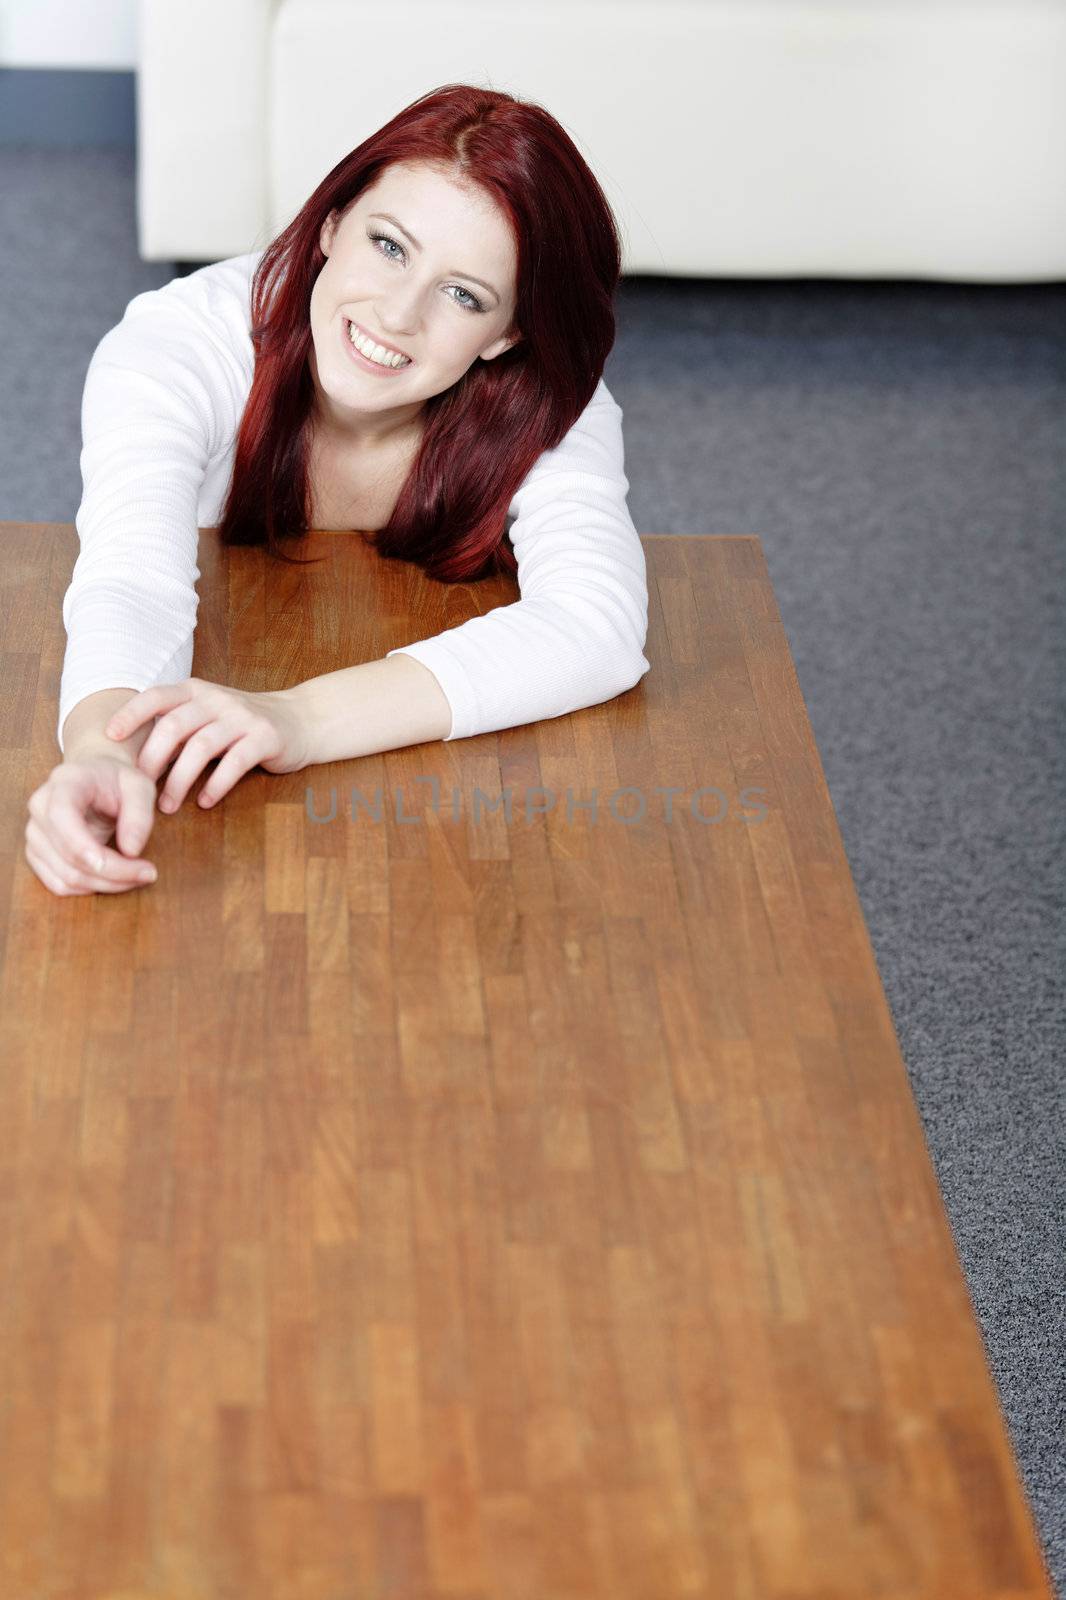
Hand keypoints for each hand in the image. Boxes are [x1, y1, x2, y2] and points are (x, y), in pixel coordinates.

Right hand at [24, 755, 158, 895]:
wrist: (94, 778)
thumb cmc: (117, 780)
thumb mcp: (139, 785)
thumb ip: (139, 813)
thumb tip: (131, 850)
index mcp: (64, 784)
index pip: (62, 818)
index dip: (89, 847)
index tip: (130, 861)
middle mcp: (40, 809)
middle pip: (70, 857)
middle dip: (114, 873)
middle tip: (149, 873)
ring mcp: (35, 834)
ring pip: (66, 878)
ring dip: (106, 885)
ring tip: (137, 875)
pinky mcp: (37, 854)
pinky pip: (59, 885)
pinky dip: (90, 888)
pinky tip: (114, 879)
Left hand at [104, 678, 309, 812]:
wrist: (300, 719)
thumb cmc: (242, 725)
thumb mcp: (207, 716)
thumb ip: (177, 729)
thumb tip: (132, 758)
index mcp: (196, 691)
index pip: (157, 696)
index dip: (131, 714)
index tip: (109, 737)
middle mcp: (217, 699)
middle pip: (175, 726)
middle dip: (152, 759)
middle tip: (139, 789)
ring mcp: (243, 717)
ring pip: (201, 746)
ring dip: (180, 780)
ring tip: (168, 806)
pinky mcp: (265, 737)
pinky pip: (235, 762)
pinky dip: (216, 785)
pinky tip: (206, 802)